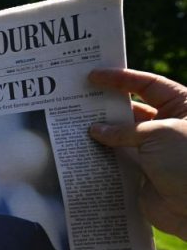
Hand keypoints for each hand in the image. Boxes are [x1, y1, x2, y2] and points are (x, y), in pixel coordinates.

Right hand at [88, 68, 186, 239]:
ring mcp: (155, 151)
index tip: (93, 76)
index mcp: (184, 107)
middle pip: (133, 110)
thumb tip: (95, 129)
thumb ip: (124, 130)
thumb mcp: (158, 135)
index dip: (121, 79)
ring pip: (122, 137)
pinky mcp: (144, 173)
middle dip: (106, 106)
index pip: (148, 85)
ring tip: (73, 125)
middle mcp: (169, 125)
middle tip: (77, 100)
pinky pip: (118, 160)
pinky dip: (101, 157)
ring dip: (101, 133)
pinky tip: (81, 151)